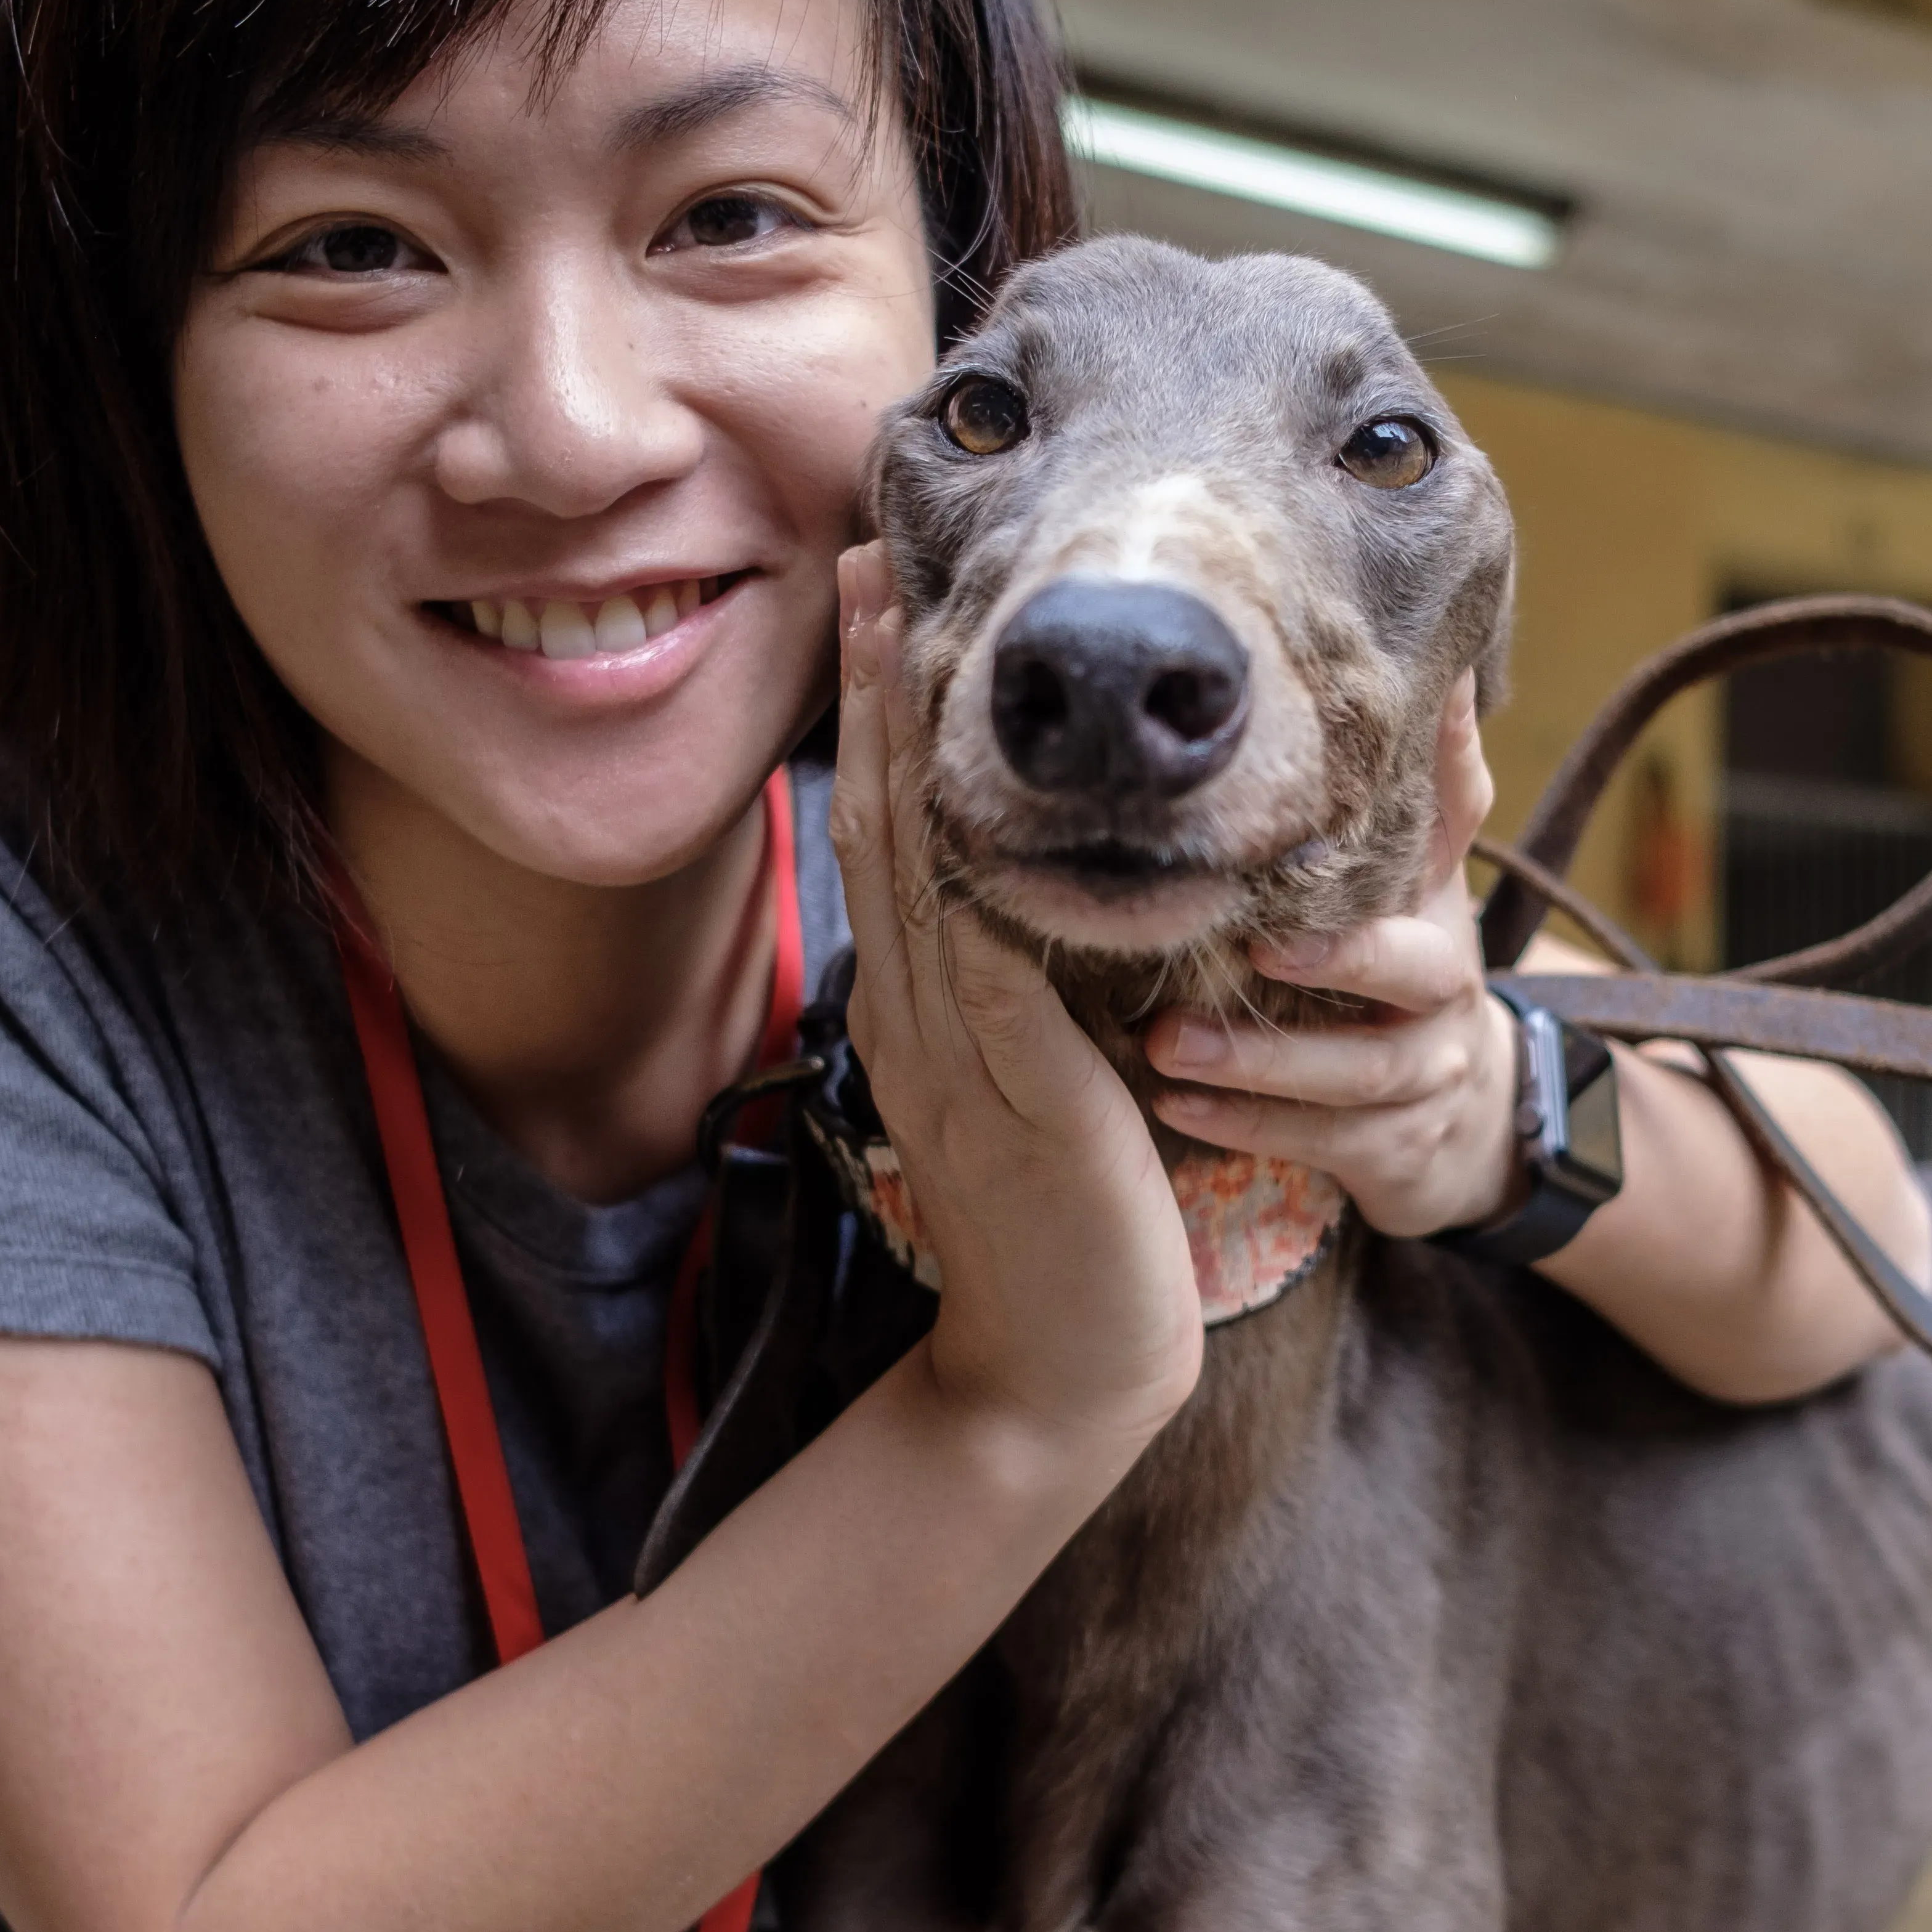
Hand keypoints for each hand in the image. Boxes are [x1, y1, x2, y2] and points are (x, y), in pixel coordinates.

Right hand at [831, 546, 1203, 1442]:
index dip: (874, 716)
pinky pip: (991, 974)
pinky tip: (972, 802)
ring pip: (919, 879)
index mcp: (921, 1011)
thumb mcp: (1032, 1078)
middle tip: (866, 561)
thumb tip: (1020, 893)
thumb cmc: (1065, 1224)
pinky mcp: (1018, 1107)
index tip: (877, 599)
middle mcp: (919, 1021)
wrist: (1061, 1370)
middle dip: (874, 692)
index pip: (890, 835)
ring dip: (904, 750)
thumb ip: (1016, 989)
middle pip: (884, 827)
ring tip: (903, 630)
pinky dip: (978, 882)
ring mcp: (956, 1063)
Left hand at [1146, 675, 1522, 1238]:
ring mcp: (1424, 1076)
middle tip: (1248, 950)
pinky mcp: (1392, 1149)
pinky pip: (1317, 1140)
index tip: (1340, 788)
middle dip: (1332, 962)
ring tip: (1166, 1048)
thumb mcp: (1418, 879)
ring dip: (1259, 1060)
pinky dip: (1243, 1124)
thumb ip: (1424, 783)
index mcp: (1438, 903)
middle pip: (1408, 970)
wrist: (1464, 1121)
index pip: (1450, 833)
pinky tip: (1170, 1106)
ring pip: (1354, 1074)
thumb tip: (1447, 657)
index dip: (1423, 800)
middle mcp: (1446, 988)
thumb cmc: (1401, 972)